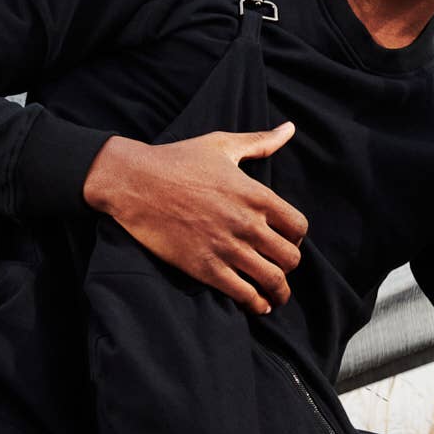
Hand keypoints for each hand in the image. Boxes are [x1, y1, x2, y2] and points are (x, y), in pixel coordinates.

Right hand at [80, 125, 308, 311]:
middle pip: (291, 258)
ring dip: (279, 291)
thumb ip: (260, 142)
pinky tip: (258, 305)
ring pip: (273, 280)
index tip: (285, 240)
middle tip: (279, 268)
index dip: (297, 237)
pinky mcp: (205, 268)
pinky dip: (257, 304)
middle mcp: (247, 223)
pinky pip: (244, 295)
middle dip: (289, 266)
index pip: (298, 227)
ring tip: (276, 295)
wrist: (135, 182)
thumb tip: (289, 128)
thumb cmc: (177, 160)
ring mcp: (227, 248)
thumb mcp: (221, 145)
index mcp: (255, 195)